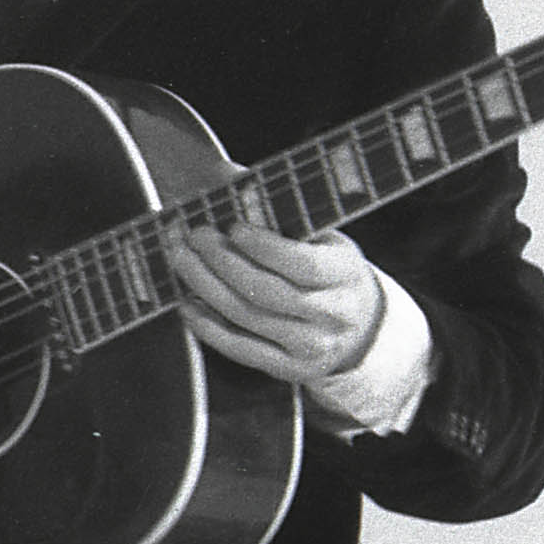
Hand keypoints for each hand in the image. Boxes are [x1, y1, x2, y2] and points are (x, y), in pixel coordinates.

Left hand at [169, 222, 384, 385]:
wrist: (360, 328)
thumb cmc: (329, 271)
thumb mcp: (320, 237)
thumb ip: (277, 209)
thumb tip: (226, 174)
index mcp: (346, 275)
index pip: (303, 265)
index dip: (264, 247)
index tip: (233, 227)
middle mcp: (334, 315)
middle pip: (267, 292)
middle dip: (223, 261)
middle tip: (195, 236)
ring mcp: (312, 347)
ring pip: (247, 318)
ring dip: (206, 288)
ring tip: (183, 260)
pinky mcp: (290, 370)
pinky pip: (240, 349)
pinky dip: (208, 327)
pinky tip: (187, 304)